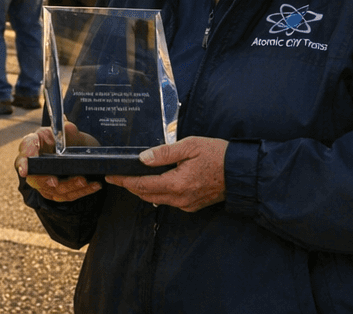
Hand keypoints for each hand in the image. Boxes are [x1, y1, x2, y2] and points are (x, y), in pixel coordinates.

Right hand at [15, 122, 102, 202]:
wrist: (73, 150)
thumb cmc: (63, 139)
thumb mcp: (65, 130)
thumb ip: (67, 130)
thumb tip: (69, 128)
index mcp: (33, 143)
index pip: (25, 150)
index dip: (23, 162)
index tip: (25, 171)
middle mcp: (34, 165)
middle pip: (35, 177)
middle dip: (45, 180)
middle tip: (55, 182)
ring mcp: (43, 181)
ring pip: (53, 189)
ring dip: (68, 186)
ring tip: (83, 180)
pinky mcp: (55, 192)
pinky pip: (67, 195)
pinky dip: (81, 191)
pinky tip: (94, 185)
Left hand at [104, 136, 227, 212]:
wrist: (241, 172)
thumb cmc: (217, 155)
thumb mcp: (190, 146)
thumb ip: (165, 153)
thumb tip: (143, 158)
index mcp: (177, 184)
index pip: (143, 185)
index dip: (124, 181)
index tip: (111, 177)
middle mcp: (180, 198)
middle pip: (147, 195)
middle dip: (130, 187)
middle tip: (117, 177)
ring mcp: (187, 204)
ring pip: (157, 199)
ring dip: (143, 190)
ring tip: (131, 179)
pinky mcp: (193, 205)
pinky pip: (169, 201)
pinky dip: (158, 193)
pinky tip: (154, 183)